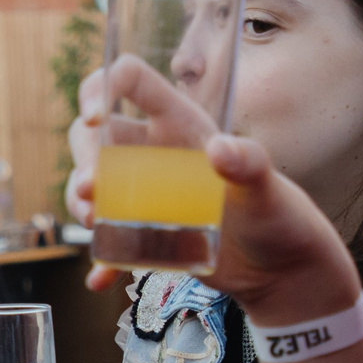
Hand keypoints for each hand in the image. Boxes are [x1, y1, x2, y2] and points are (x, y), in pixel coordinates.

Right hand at [70, 58, 360, 321]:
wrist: (282, 269)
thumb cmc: (280, 217)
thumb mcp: (268, 189)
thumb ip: (250, 163)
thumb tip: (219, 149)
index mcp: (182, 125)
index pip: (131, 82)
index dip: (103, 87)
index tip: (95, 117)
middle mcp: (157, 153)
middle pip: (96, 134)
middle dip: (83, 155)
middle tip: (90, 188)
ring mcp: (146, 192)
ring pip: (93, 183)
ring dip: (81, 201)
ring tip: (93, 223)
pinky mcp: (144, 230)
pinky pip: (109, 240)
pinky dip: (101, 260)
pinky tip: (101, 279)